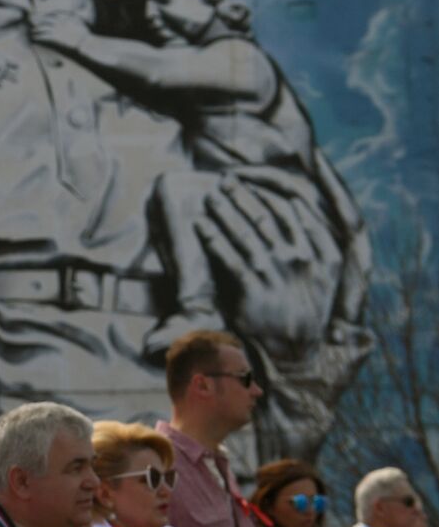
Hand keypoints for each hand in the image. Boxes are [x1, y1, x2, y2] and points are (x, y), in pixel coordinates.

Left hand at [29, 11, 88, 50]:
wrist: (83, 40)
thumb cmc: (83, 31)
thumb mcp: (78, 20)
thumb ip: (71, 16)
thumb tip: (68, 14)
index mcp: (65, 17)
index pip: (53, 13)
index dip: (46, 14)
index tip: (41, 15)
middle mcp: (60, 22)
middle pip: (46, 19)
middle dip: (39, 20)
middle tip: (33, 21)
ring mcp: (57, 29)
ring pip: (44, 27)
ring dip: (37, 29)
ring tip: (33, 30)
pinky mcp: (56, 37)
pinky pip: (45, 36)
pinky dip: (39, 36)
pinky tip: (35, 37)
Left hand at [194, 172, 341, 360]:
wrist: (295, 351)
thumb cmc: (306, 307)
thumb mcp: (326, 273)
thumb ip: (315, 239)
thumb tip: (295, 203)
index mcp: (324, 251)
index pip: (297, 204)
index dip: (271, 185)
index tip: (253, 176)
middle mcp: (301, 259)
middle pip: (267, 214)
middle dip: (243, 193)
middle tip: (226, 180)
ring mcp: (276, 274)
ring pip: (245, 231)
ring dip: (225, 210)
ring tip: (211, 197)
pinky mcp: (251, 289)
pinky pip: (227, 256)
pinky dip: (212, 237)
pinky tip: (200, 225)